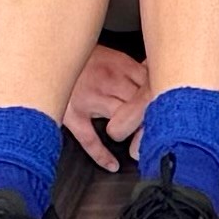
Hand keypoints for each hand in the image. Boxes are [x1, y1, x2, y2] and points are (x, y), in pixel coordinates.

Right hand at [60, 43, 157, 163]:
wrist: (51, 53)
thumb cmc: (83, 56)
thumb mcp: (111, 53)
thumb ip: (132, 69)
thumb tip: (156, 82)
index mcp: (120, 64)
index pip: (150, 86)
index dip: (160, 99)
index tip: (168, 109)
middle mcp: (107, 82)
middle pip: (139, 104)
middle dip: (149, 117)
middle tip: (159, 130)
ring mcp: (90, 99)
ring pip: (121, 121)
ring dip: (131, 132)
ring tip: (140, 143)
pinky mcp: (73, 115)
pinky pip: (89, 140)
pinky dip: (101, 155)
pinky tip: (111, 164)